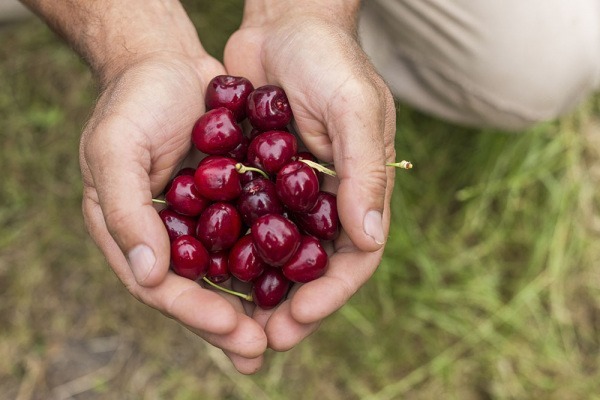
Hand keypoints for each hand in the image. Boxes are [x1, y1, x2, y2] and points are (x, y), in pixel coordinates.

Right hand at [79, 54, 266, 373]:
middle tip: (263, 349)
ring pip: (231, 274)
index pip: (161, 287)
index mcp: (132, 235)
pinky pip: (254, 238)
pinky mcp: (234, 204)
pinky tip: (300, 279)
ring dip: (257, 304)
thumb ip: (125, 213)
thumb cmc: (134, 103)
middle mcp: (169, 238)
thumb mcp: (115, 150)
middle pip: (200, 291)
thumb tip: (150, 276)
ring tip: (287, 331)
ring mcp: (202, 223)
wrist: (169, 64)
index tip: (231, 328)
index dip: (194, 311)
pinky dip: (274, 261)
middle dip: (231, 323)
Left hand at [224, 3, 396, 350]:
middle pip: (313, 268)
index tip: (300, 318)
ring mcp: (292, 195)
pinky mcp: (258, 182)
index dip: (331, 292)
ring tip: (234, 323)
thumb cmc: (328, 60)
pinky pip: (246, 226)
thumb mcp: (353, 107)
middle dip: (292, 307)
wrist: (284, 25)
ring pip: (278, 256)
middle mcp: (328, 201)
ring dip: (259, 292)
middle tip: (264, 341)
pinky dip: (232, 253)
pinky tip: (208, 275)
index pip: (355, 256)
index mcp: (361, 190)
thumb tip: (370, 240)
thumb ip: (364, 171)